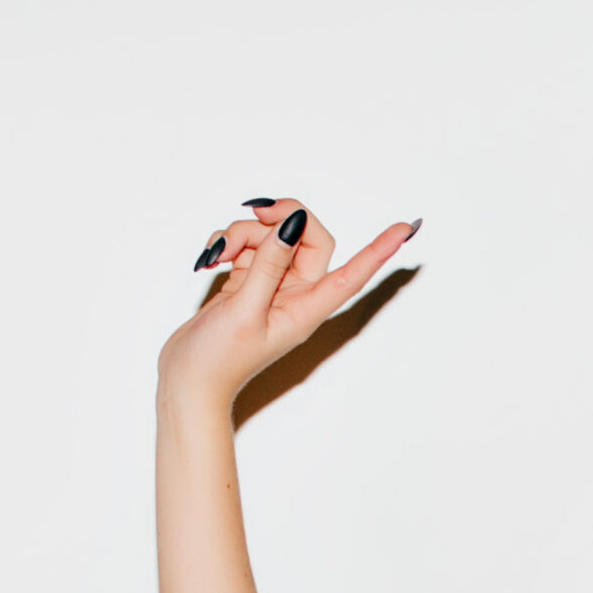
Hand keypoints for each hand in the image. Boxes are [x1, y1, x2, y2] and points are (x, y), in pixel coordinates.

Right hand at [158, 197, 416, 407]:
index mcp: (307, 309)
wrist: (187, 380)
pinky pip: (246, 244)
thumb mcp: (245, 309)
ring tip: (219, 257)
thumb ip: (269, 263)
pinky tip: (211, 259)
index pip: (353, 274)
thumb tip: (293, 224)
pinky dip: (228, 243)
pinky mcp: (247, 280)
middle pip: (308, 237)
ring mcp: (271, 286)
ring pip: (271, 235)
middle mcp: (295, 295)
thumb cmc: (218, 360)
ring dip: (241, 233)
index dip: (379, 250)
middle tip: (254, 211)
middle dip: (278, 219)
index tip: (404, 228)